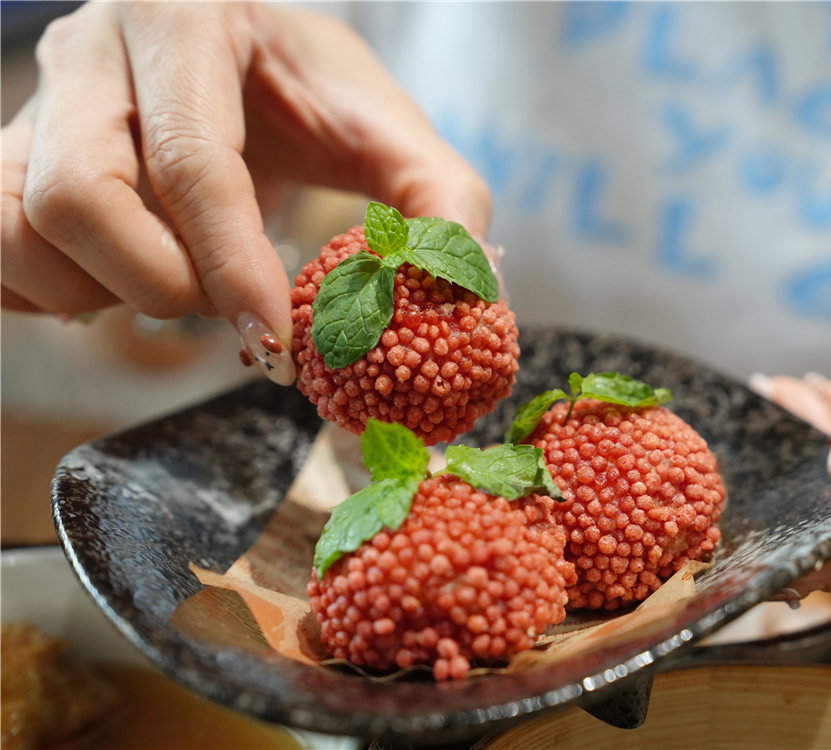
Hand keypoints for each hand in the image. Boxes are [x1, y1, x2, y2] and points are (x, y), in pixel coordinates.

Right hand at [1, 1, 490, 383]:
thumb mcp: (389, 131)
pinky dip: (49, 293)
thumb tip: (468, 293)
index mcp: (187, 20)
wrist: (238, 60)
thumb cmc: (311, 95)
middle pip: (77, 198)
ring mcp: (33, 101)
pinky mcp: (4, 153)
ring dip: (103, 292)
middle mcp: (91, 49)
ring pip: (17, 228)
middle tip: (226, 306)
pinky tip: (118, 282)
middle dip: (163, 284)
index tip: (273, 338)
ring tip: (176, 282)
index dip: (231, 265)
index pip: (190, 160)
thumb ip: (442, 201)